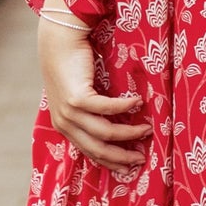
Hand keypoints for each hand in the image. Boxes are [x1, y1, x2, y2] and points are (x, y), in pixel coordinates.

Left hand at [37, 0, 150, 172]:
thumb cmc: (71, 65)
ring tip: (146, 128)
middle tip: (142, 156)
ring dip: (129, 132)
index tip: (130, 165)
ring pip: (105, 132)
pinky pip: (107, 109)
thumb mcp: (77, 95)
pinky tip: (137, 102)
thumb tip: (118, 126)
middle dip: (122, 155)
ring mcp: (69, 111)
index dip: (111, 161)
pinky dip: (124, 107)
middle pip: (98, 148)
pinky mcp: (77, 97)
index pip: (89, 152)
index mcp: (63, 126)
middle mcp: (64, 123)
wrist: (58, 41)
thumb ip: (90, 112)